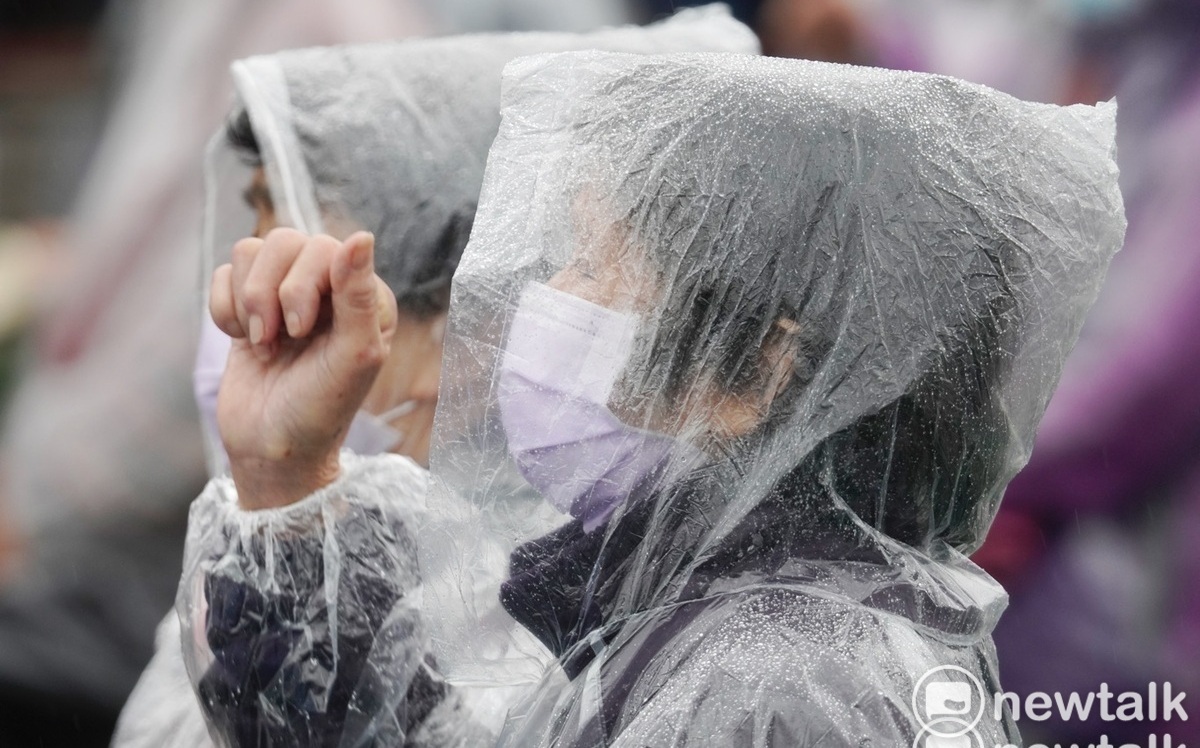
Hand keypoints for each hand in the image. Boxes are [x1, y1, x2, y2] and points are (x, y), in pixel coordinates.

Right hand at [210, 228, 396, 508]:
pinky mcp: (250, 307)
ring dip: (248, 301)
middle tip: (279, 340)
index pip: (327, 247)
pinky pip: (226, 272)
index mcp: (365, 295)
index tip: (303, 332)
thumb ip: (359, 295)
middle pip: (285, 241)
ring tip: (262, 343)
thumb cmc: (322, 408)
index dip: (303, 286)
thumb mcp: (353, 357)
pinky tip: (243, 340)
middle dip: (270, 294)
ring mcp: (286, 294)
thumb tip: (361, 235)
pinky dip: (225, 308)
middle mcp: (329, 287)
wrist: (271, 448)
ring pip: (253, 250)